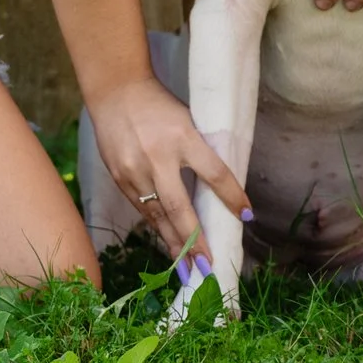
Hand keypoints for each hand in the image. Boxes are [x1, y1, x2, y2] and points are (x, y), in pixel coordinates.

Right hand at [84, 76, 249, 260]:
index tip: (246, 216)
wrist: (116, 91)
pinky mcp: (119, 178)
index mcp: (183, 137)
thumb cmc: (159, 105)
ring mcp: (135, 171)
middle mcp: (158, 157)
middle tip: (208, 267)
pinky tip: (169, 246)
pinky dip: (158, 229)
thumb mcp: (187, 120)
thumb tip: (219, 187)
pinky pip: (143, 210)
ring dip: (175, 245)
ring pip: (158, 217)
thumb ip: (200, 151)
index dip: (232, 196)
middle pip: (180, 208)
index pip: (215, 173)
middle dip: (195, 241)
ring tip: (189, 270)